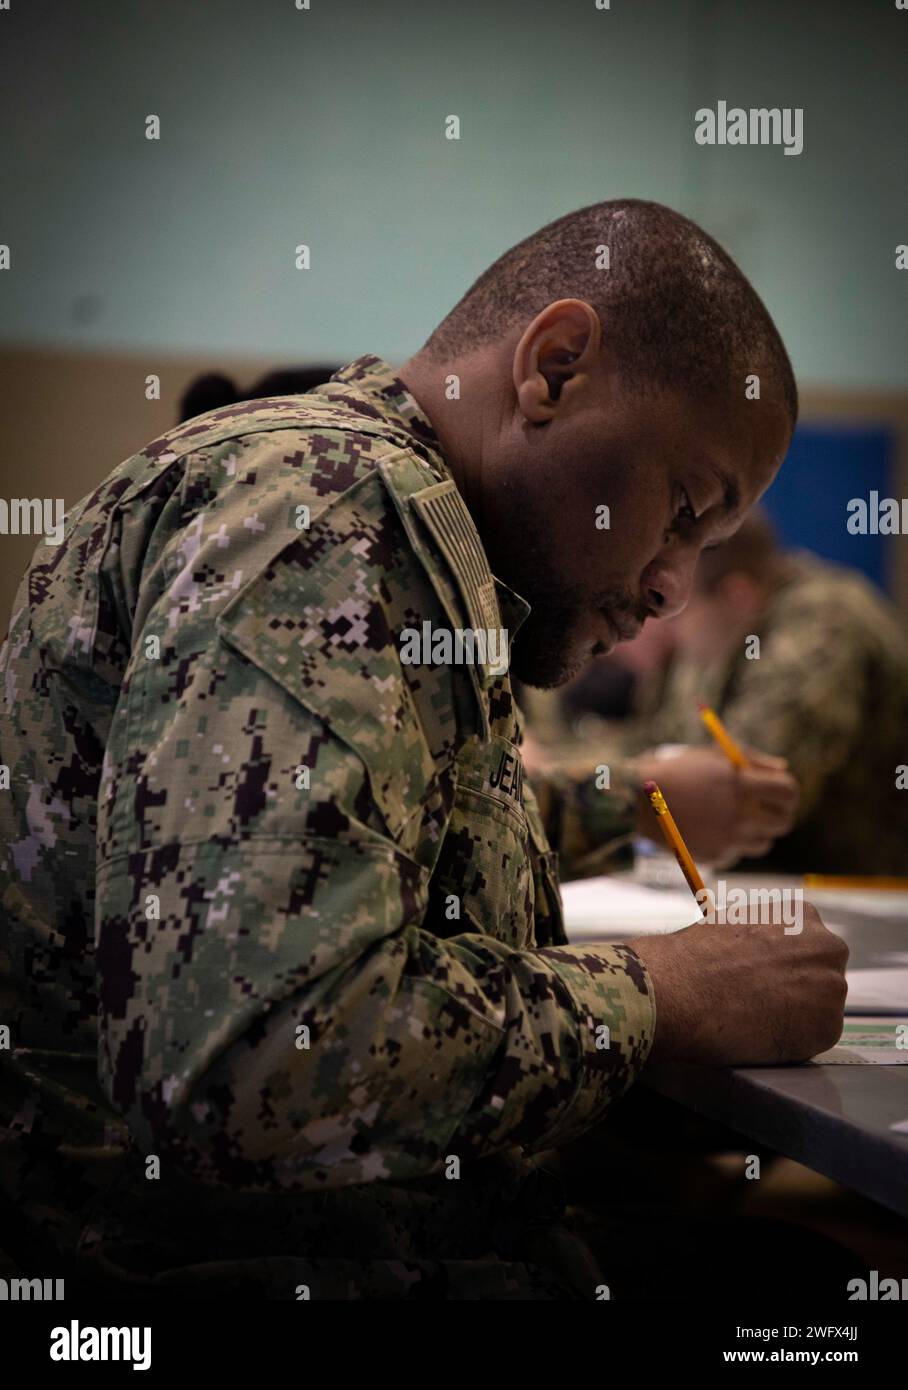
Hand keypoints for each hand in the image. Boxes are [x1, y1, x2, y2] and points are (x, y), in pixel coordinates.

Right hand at [628, 901, 847, 1065]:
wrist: (683, 990)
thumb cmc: (696, 957)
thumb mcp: (734, 923)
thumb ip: (763, 936)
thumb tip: (764, 953)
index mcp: (804, 915)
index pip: (809, 944)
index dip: (786, 964)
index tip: (767, 976)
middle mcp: (827, 946)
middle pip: (822, 974)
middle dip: (800, 989)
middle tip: (764, 1000)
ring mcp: (832, 987)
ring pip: (820, 1008)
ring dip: (796, 1016)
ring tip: (756, 1017)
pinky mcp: (828, 1027)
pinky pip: (814, 1037)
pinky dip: (793, 1041)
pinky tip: (762, 1033)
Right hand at [635, 744, 798, 863]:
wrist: (637, 800)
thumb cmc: (678, 770)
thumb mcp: (713, 755)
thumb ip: (752, 759)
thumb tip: (782, 767)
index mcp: (740, 784)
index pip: (788, 792)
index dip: (788, 791)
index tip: (780, 791)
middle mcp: (739, 814)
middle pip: (783, 822)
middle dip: (778, 814)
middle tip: (765, 809)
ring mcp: (728, 839)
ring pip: (764, 842)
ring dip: (756, 831)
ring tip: (734, 819)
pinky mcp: (715, 856)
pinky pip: (738, 853)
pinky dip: (731, 844)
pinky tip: (711, 830)